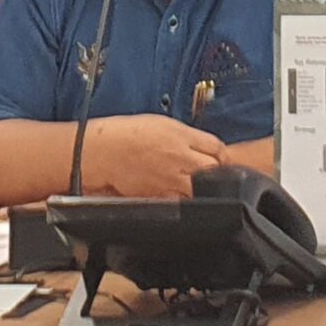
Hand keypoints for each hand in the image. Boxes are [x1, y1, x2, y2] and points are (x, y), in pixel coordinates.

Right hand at [83, 115, 227, 198]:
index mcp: (182, 136)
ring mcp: (171, 180)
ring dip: (202, 188)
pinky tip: (178, 194)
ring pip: (201, 190)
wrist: (104, 152)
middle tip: (212, 173)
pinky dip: (183, 200)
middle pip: (214, 170)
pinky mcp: (161, 196)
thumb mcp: (163, 124)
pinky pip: (181, 201)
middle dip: (217, 171)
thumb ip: (187, 137)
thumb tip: (203, 147)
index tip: (220, 158)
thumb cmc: (127, 135)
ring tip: (195, 185)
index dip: (221, 154)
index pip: (217, 147)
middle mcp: (180, 158)